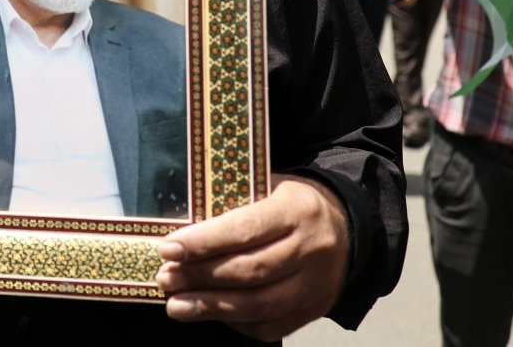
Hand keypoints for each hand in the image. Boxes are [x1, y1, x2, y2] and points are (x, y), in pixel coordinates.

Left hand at [156, 174, 349, 340]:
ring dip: (212, 307)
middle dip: (201, 278)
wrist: (345, 225)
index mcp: (296, 209)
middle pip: (250, 271)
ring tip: (177, 305)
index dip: (204, 242)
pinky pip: (272, 325)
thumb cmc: (289, 202)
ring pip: (260, 305)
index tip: (168, 248)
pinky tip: (211, 313)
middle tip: (166, 278)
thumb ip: (231, 205)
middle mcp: (311, 248)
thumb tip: (182, 234)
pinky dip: (237, 323)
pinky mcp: (316, 308)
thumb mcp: (266, 187)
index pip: (245, 229)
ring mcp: (317, 284)